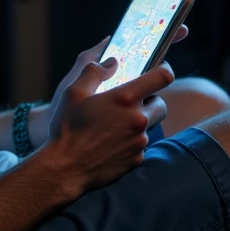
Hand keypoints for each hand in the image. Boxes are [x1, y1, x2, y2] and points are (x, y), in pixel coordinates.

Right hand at [43, 55, 175, 195]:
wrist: (65, 168)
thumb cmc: (67, 128)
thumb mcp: (73, 92)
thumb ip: (94, 71)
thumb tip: (112, 62)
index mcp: (125, 99)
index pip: (162, 77)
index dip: (164, 70)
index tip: (159, 71)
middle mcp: (138, 120)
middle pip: (161, 104)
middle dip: (150, 101)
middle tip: (131, 103)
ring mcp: (139, 142)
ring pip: (149, 126)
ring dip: (139, 123)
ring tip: (115, 126)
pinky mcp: (136, 160)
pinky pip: (141, 146)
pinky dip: (131, 143)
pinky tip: (111, 144)